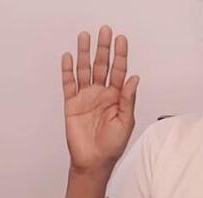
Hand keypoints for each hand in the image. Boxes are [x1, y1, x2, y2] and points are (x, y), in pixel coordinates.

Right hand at [61, 25, 139, 171]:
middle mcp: (101, 94)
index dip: (120, 55)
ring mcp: (86, 97)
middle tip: (104, 31)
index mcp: (117, 97)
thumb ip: (128, 100)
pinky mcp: (72, 104)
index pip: (119, 71)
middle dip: (103, 48)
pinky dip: (68, 71)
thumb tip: (134, 78)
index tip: (121, 40)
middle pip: (102, 66)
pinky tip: (69, 58)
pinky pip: (69, 84)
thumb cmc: (112, 146)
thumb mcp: (125, 122)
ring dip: (85, 54)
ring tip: (85, 37)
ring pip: (85, 70)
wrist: (94, 161)